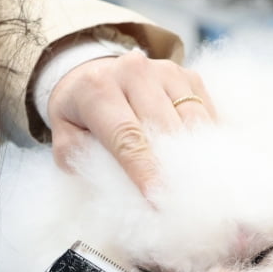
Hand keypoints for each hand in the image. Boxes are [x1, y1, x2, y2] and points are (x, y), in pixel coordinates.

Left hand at [45, 51, 214, 194]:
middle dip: (174, 167)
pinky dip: (208, 139)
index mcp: (97, 89)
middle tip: (181, 200)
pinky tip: (204, 160)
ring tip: (198, 185)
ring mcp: (165, 71)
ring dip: (197, 154)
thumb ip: (84, 161)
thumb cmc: (79, 115)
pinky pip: (206, 112)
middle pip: (164, 128)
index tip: (158, 197)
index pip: (126, 137)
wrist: (92, 73)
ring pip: (192, 119)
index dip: (145, 169)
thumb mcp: (64, 140)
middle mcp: (133, 72)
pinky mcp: (188, 75)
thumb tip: (118, 183)